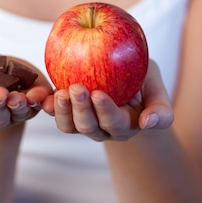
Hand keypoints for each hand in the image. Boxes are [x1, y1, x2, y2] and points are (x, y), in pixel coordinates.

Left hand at [41, 59, 173, 141]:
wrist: (124, 74)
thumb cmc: (143, 79)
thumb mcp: (157, 89)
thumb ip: (161, 109)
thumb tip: (149, 123)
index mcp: (125, 125)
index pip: (115, 122)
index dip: (106, 112)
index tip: (99, 94)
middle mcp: (102, 129)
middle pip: (88, 126)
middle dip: (82, 109)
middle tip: (77, 88)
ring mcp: (82, 121)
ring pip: (69, 126)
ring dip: (62, 111)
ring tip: (60, 93)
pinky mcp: (66, 111)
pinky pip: (55, 113)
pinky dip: (47, 106)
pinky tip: (41, 97)